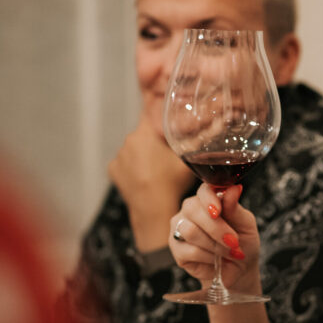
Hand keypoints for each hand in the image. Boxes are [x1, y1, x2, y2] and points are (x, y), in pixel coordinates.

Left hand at [108, 116, 194, 250]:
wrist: (153, 208)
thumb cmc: (171, 183)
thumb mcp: (189, 160)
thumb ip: (196, 142)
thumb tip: (208, 130)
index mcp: (145, 133)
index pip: (151, 114)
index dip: (160, 119)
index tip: (166, 126)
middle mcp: (128, 141)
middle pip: (144, 134)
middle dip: (154, 141)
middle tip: (167, 155)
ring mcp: (119, 156)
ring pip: (135, 149)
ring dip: (143, 155)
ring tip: (157, 170)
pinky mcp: (113, 170)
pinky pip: (126, 163)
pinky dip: (134, 167)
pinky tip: (146, 176)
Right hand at [168, 184, 261, 295]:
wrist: (239, 267)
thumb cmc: (243, 242)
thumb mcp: (245, 224)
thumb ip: (235, 208)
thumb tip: (234, 188)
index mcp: (208, 199)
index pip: (203, 190)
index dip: (209, 199)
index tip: (218, 211)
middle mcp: (190, 211)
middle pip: (192, 210)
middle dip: (216, 228)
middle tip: (234, 242)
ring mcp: (180, 229)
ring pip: (190, 231)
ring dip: (215, 245)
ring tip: (230, 252)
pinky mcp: (177, 249)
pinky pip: (189, 250)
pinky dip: (208, 257)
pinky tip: (216, 260)